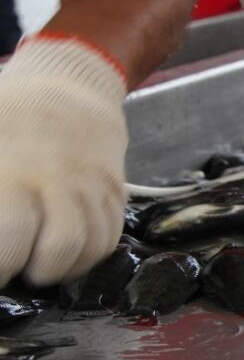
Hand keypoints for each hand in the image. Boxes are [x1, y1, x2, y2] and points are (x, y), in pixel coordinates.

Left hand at [0, 36, 128, 287]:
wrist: (71, 89)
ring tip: (36, 262)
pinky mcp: (115, 195)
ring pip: (89, 249)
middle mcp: (61, 184)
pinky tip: (64, 251)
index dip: (2, 262)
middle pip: (58, 248)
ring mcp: (94, 190)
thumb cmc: (9, 115)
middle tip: (11, 265)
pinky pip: (110, 240)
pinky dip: (87, 255)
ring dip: (61, 266)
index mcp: (17, 174)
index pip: (10, 238)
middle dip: (32, 270)